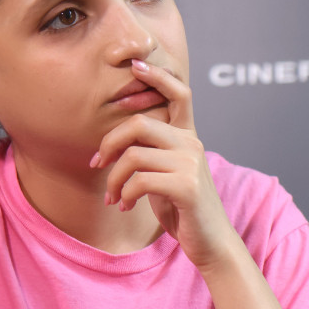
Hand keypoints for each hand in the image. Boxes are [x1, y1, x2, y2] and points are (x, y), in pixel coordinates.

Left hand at [91, 59, 235, 269]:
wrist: (210, 242)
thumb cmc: (182, 207)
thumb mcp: (166, 173)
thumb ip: (151, 152)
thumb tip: (115, 142)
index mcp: (188, 135)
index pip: (180, 93)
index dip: (157, 76)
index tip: (133, 66)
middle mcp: (192, 143)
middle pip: (140, 124)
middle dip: (109, 143)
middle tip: (97, 164)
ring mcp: (191, 163)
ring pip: (133, 156)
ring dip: (113, 179)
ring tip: (112, 196)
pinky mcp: (187, 186)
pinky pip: (140, 181)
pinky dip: (125, 194)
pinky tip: (125, 205)